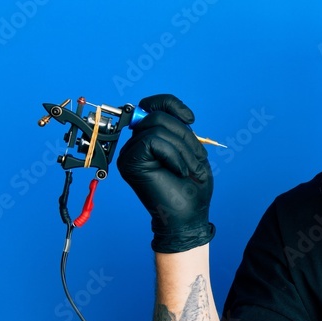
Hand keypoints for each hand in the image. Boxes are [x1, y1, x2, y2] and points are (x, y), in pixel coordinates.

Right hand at [116, 94, 214, 252]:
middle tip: (192, 162)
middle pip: (157, 115)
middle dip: (183, 136)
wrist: (186, 217)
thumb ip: (177, 128)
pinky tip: (176, 171)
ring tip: (186, 169)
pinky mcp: (129, 161)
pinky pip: (153, 140)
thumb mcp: (190, 149)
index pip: (151, 105)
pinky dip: (173, 155)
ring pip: (157, 127)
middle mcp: (134, 144)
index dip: (170, 103)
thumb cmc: (191, 188)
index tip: (191, 119)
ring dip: (182, 149)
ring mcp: (129, 153)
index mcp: (148, 140)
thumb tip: (165, 108)